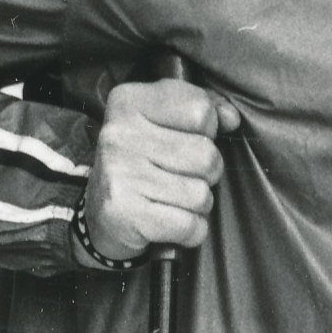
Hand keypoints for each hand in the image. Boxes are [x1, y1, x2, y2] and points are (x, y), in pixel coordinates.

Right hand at [82, 78, 241, 258]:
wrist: (100, 215)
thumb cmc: (142, 162)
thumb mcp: (164, 121)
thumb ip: (203, 107)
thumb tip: (231, 118)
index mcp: (129, 102)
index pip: (201, 110)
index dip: (207, 130)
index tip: (186, 140)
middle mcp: (119, 134)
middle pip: (206, 155)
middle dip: (205, 173)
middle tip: (180, 176)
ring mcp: (120, 174)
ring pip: (201, 194)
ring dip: (197, 204)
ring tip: (173, 200)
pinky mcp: (124, 213)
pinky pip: (189, 226)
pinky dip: (191, 231)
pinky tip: (171, 222)